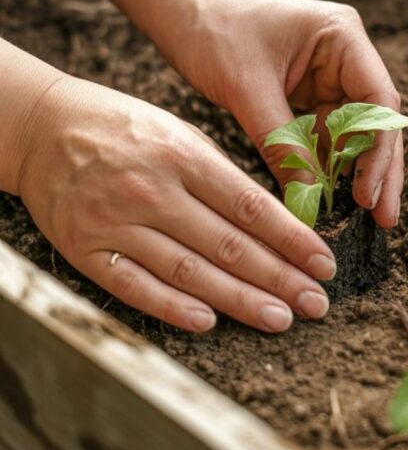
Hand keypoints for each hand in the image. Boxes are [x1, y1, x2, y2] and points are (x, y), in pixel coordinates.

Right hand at [17, 77, 334, 331]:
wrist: (41, 126)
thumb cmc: (122, 127)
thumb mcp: (178, 132)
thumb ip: (220, 175)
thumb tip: (272, 221)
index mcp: (181, 154)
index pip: (251, 206)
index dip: (293, 239)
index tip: (324, 263)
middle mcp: (151, 190)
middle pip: (227, 244)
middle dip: (279, 278)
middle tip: (316, 303)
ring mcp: (115, 222)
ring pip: (188, 271)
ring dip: (239, 300)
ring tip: (280, 318)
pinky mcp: (85, 248)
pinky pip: (135, 286)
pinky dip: (172, 307)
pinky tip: (209, 322)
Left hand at [169, 0, 403, 227]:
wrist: (178, 8)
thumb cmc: (212, 29)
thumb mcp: (246, 88)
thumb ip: (282, 144)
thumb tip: (308, 200)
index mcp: (341, 36)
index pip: (377, 100)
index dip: (378, 151)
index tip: (368, 194)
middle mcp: (344, 55)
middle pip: (374, 120)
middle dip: (378, 169)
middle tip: (384, 218)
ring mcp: (328, 74)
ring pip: (352, 133)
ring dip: (354, 172)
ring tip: (365, 217)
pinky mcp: (307, 92)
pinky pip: (325, 134)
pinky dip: (326, 164)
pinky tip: (330, 196)